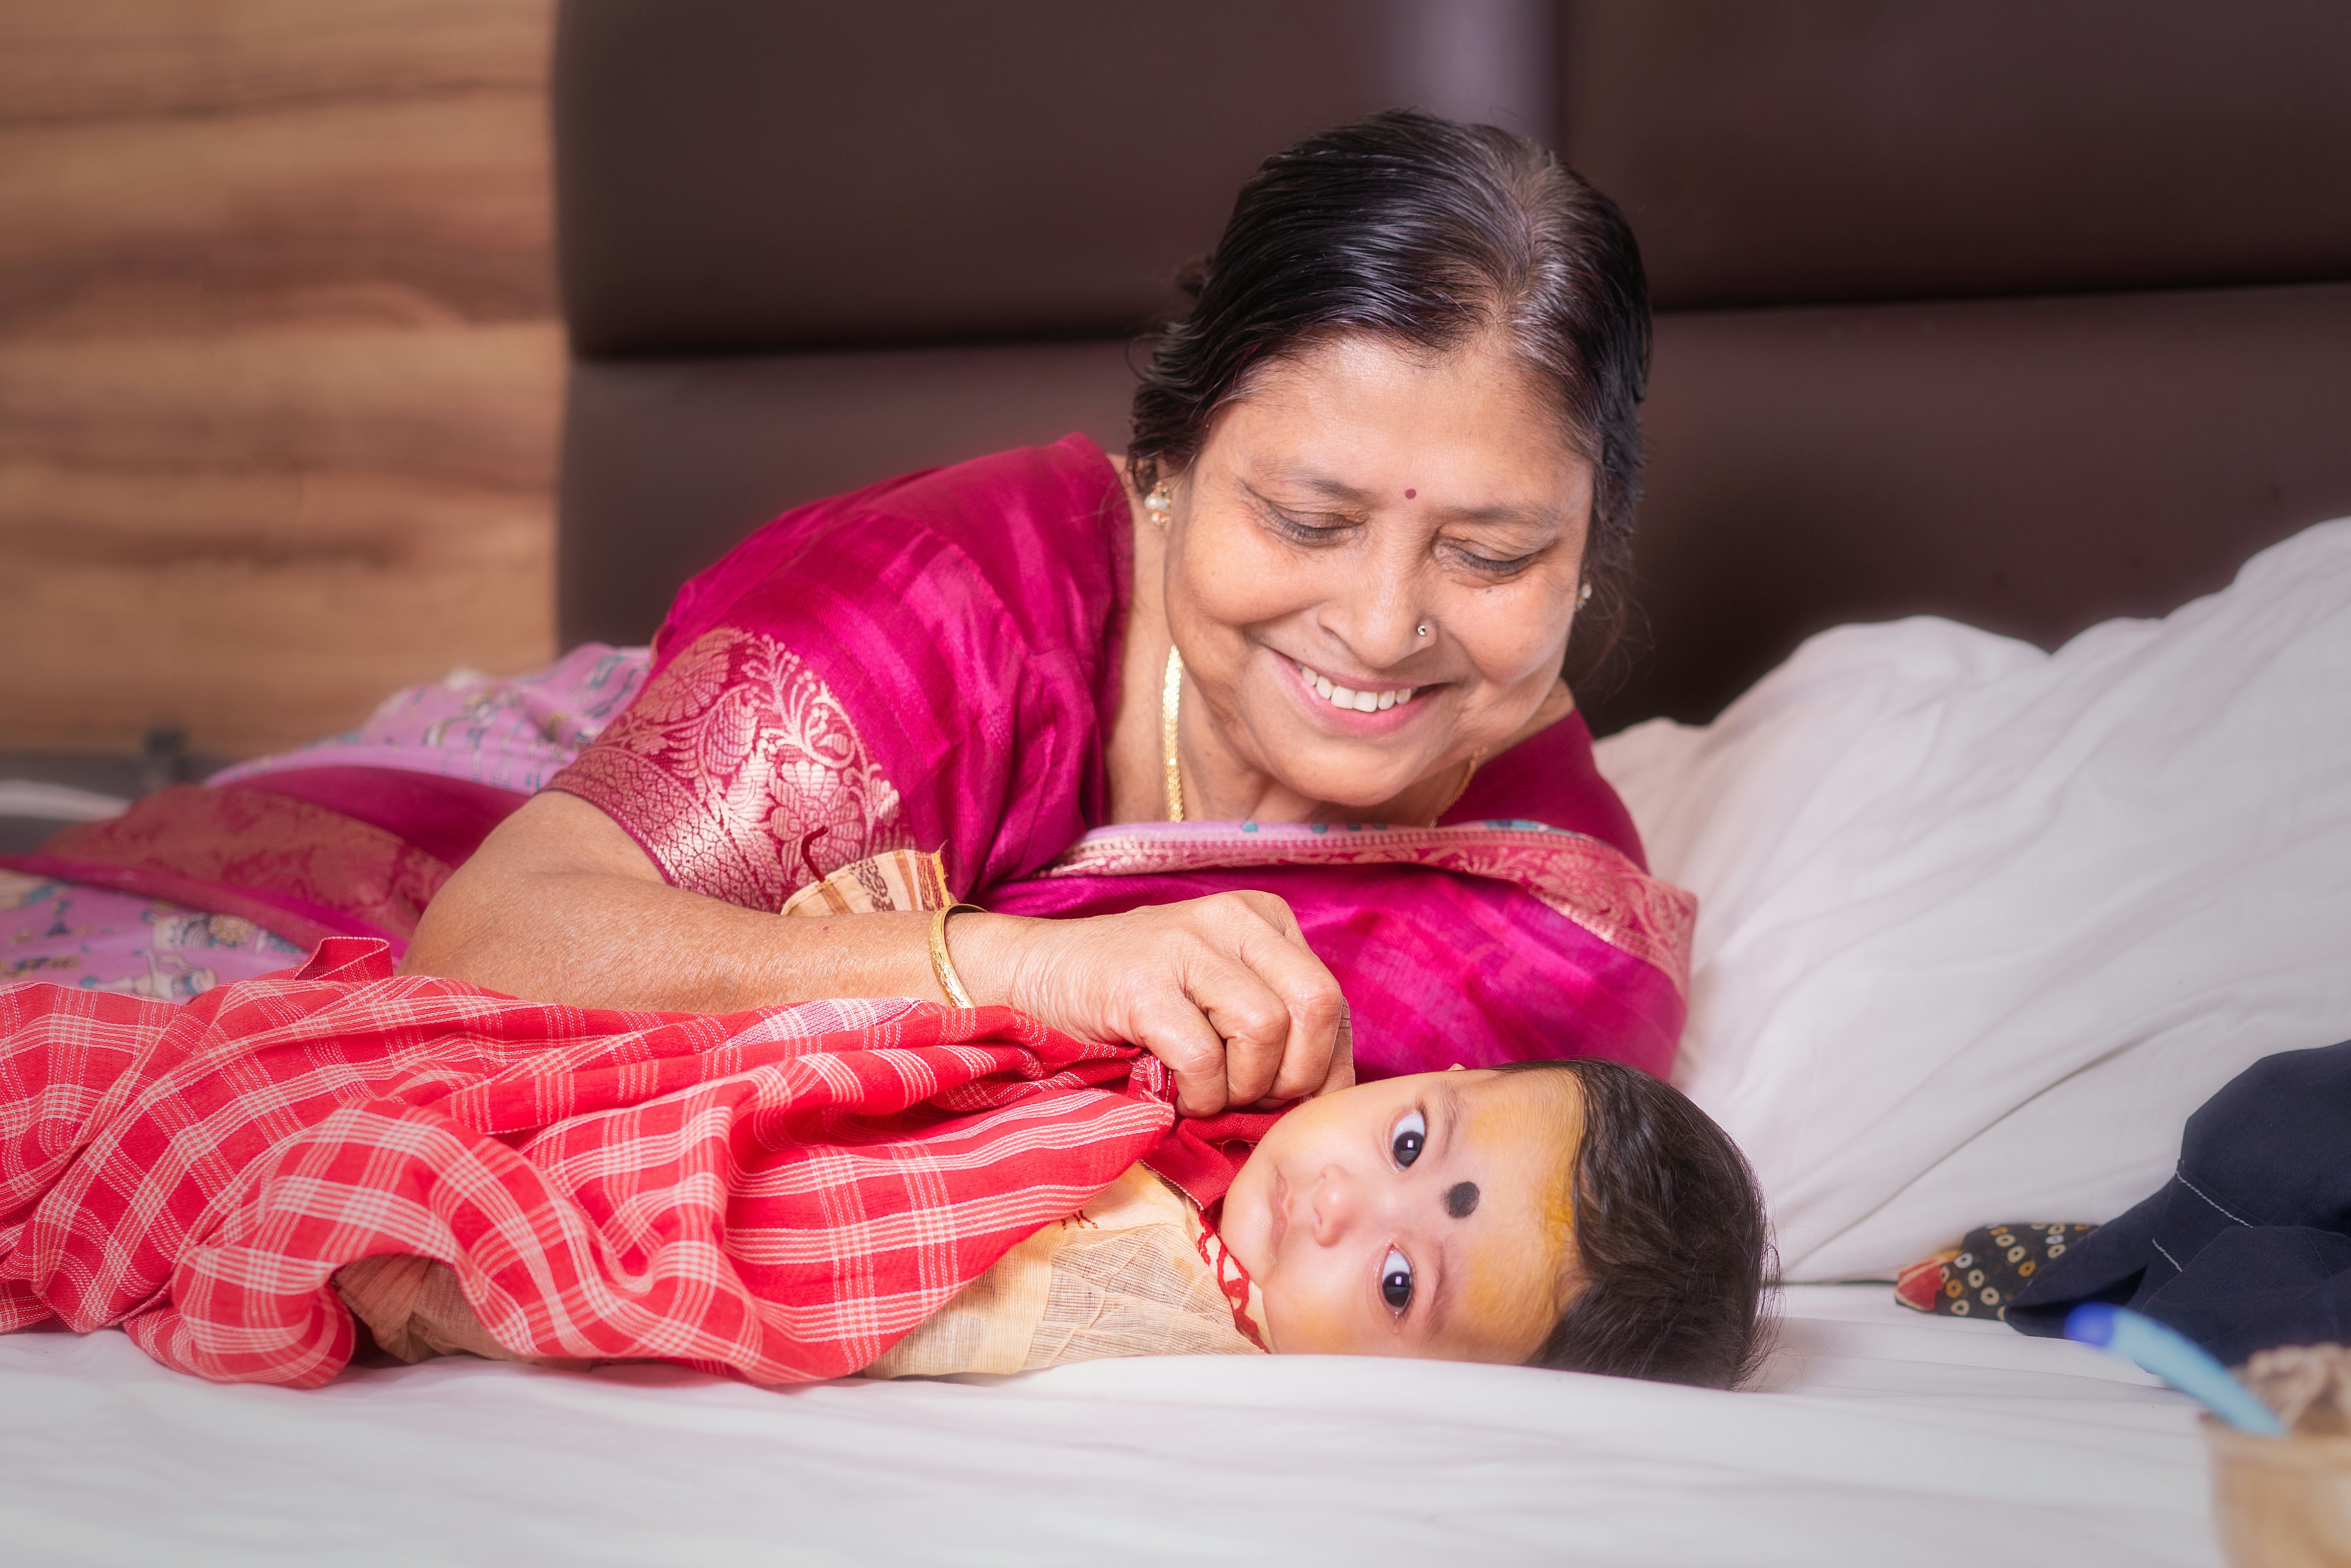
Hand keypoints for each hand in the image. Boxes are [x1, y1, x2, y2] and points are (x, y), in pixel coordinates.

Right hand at [951, 893, 1352, 1116]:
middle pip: (1316, 1006)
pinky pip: (1203, 1056)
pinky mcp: (1141, 982)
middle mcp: (1231, 919)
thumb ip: (1272, 1023)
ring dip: (1242, 1088)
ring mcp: (1184, 944)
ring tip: (1208, 1094)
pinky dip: (1198, 1095)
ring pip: (1265, 1030)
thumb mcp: (1218, 996)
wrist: (1034, 978)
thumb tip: (1326, 1093)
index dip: (1326, 1068)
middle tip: (1252, 1102)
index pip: (1332, 1001)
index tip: (1293, 1102)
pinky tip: (1177, 1095)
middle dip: (1296, 1077)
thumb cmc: (1132, 1001)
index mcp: (1262, 919)